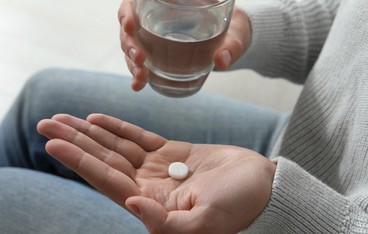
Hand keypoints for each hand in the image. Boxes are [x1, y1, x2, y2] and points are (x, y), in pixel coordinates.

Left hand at [37, 114, 273, 233]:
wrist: (261, 186)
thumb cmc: (238, 206)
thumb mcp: (205, 224)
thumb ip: (165, 224)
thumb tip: (130, 204)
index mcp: (152, 205)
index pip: (107, 180)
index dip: (80, 161)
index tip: (54, 142)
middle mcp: (149, 186)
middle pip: (104, 161)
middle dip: (76, 142)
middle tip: (46, 123)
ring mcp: (158, 168)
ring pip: (116, 147)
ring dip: (90, 132)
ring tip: (63, 118)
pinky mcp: (171, 152)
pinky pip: (138, 137)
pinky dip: (118, 127)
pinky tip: (97, 119)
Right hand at [118, 0, 251, 90]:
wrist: (233, 41)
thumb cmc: (233, 29)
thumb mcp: (236, 35)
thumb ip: (231, 45)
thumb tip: (221, 61)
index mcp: (169, 2)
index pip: (136, 2)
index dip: (127, 12)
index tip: (130, 25)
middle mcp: (156, 18)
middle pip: (129, 28)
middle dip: (129, 44)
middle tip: (140, 58)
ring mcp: (154, 37)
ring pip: (132, 47)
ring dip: (131, 63)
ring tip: (141, 77)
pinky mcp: (157, 55)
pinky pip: (141, 64)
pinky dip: (137, 75)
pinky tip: (138, 86)